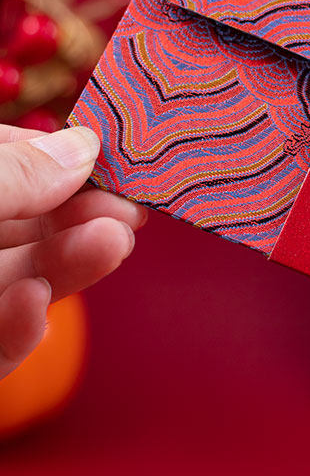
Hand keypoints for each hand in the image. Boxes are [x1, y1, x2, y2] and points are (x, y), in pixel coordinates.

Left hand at [0, 124, 145, 379]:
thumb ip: (13, 171)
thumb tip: (84, 147)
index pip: (7, 159)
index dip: (56, 156)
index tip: (109, 156)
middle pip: (24, 224)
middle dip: (80, 215)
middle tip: (130, 210)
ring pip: (20, 281)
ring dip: (69, 264)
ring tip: (114, 242)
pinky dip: (22, 328)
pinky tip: (35, 302)